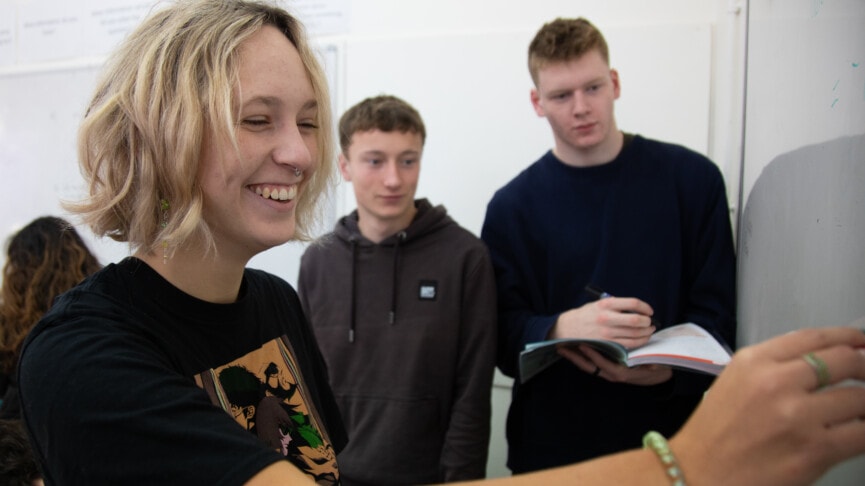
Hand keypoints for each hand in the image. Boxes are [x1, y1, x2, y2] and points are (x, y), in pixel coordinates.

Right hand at [550, 297, 655, 348]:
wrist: (568, 328)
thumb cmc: (586, 315)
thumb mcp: (598, 304)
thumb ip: (615, 305)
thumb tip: (636, 309)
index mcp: (606, 304)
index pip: (633, 303)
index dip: (645, 307)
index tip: (649, 311)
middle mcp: (607, 318)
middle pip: (636, 320)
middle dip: (647, 321)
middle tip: (650, 321)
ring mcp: (607, 332)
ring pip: (635, 334)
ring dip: (646, 332)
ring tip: (649, 330)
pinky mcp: (607, 343)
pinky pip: (629, 344)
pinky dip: (639, 341)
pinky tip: (642, 338)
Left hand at [558, 343, 672, 385]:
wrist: (658, 376)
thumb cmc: (656, 368)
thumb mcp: (656, 367)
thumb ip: (652, 366)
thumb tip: (652, 367)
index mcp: (622, 373)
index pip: (604, 364)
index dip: (593, 356)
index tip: (583, 345)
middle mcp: (612, 374)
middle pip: (589, 367)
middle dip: (575, 358)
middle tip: (562, 347)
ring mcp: (607, 372)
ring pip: (587, 366)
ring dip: (575, 357)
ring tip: (563, 347)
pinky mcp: (605, 369)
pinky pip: (590, 364)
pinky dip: (581, 357)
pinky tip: (573, 348)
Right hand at [670, 326, 864, 485]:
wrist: (698, 474)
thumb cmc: (715, 433)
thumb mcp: (736, 381)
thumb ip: (775, 366)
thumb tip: (824, 362)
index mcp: (755, 361)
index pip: (815, 337)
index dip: (848, 337)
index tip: (862, 342)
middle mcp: (776, 382)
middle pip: (844, 361)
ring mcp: (797, 416)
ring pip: (860, 398)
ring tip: (861, 411)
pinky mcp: (814, 450)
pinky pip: (863, 434)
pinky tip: (859, 430)